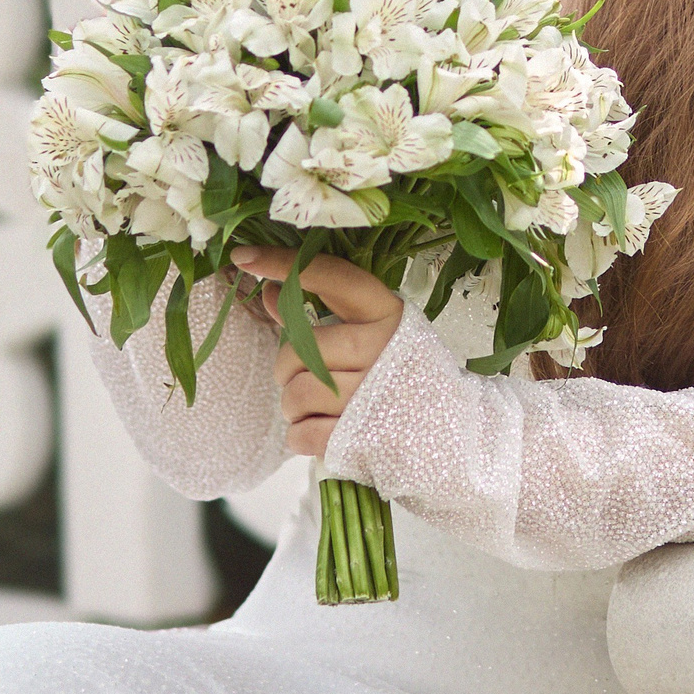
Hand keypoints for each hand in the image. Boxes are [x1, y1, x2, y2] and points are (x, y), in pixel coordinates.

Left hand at [230, 247, 404, 458]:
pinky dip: (299, 437)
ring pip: (296, 394)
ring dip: (293, 407)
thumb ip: (319, 316)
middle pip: (299, 350)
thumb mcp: (371, 336)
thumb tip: (269, 290)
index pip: (331, 277)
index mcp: (386, 314)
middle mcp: (382, 348)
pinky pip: (302, 434)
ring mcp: (373, 394)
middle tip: (300, 380)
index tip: (244, 256)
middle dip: (286, 370)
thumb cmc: (400, 377)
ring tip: (315, 410)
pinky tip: (319, 432)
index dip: (285, 264)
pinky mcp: (363, 437)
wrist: (450, 434)